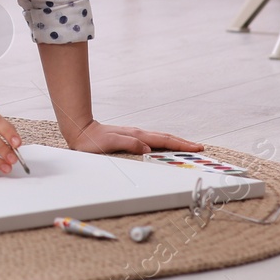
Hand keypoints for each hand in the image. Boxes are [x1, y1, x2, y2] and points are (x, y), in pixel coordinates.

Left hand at [62, 120, 203, 154]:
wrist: (81, 131)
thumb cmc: (92, 141)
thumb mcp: (109, 143)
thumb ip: (128, 143)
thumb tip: (147, 147)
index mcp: (136, 136)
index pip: (163, 140)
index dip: (181, 144)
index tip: (196, 147)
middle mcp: (138, 134)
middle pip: (165, 138)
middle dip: (183, 143)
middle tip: (199, 148)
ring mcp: (135, 135)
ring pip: (160, 138)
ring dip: (175, 143)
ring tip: (187, 147)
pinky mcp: (131, 137)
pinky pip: (153, 140)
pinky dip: (163, 143)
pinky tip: (165, 147)